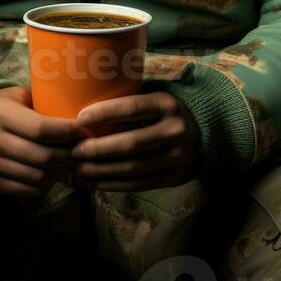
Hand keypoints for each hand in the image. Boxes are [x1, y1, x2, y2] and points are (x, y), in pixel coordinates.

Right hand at [0, 86, 87, 196]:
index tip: (82, 131)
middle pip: (42, 156)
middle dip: (69, 155)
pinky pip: (28, 190)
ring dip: (61, 173)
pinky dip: (47, 186)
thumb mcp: (20, 96)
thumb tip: (81, 118)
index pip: (41, 129)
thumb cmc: (5, 107)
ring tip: (72, 164)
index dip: (66, 133)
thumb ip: (44, 104)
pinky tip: (55, 174)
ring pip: (38, 177)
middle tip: (82, 150)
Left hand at [70, 91, 200, 190]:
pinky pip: (139, 184)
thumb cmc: (166, 111)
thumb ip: (131, 98)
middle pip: (130, 144)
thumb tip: (88, 96)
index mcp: (167, 104)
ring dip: (102, 170)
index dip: (104, 113)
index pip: (131, 108)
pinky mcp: (174, 177)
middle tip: (74, 151)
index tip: (79, 118)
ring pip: (132, 168)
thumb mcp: (157, 96)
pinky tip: (95, 182)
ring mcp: (176, 157)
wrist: (207, 133)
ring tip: (78, 170)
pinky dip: (114, 184)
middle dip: (98, 149)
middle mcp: (174, 131)